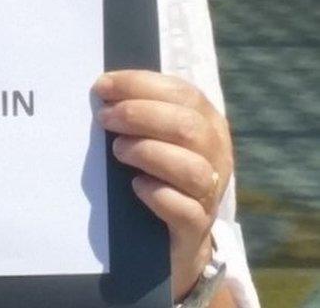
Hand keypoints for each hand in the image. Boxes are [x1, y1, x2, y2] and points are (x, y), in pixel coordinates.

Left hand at [93, 71, 231, 301]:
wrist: (171, 237)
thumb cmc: (157, 171)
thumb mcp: (155, 135)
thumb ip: (142, 110)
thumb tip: (104, 89)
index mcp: (208, 122)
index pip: (181, 92)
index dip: (140, 85)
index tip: (103, 86)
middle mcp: (217, 155)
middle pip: (188, 127)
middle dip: (139, 115)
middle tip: (104, 118)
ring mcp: (211, 193)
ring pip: (192, 168)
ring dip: (148, 152)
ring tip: (118, 150)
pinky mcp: (197, 227)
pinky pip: (185, 209)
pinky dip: (157, 194)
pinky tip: (136, 186)